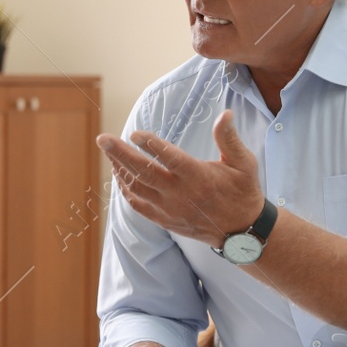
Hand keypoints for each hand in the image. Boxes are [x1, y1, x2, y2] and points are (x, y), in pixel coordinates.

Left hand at [96, 110, 264, 247]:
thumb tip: (225, 114)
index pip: (170, 159)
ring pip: (136, 188)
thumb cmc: (242, 192)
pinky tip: (118, 173)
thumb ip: (229, 139)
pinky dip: (125, 189)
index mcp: (198, 178)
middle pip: (144, 172)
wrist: (240, 232)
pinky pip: (137, 204)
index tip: (134, 133)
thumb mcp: (244, 163)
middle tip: (102, 139)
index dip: (151, 145)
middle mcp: (180, 194)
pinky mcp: (164, 219)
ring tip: (108, 151)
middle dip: (120, 154)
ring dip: (119, 169)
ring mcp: (169, 209)